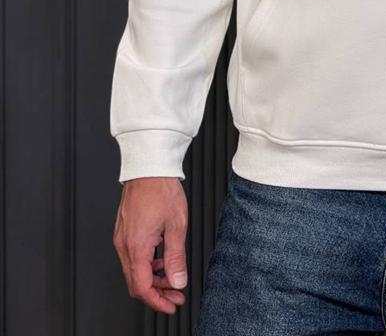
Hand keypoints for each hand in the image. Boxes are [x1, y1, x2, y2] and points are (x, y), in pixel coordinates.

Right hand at [113, 176, 188, 314]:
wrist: (148, 167)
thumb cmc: (161, 189)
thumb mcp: (177, 225)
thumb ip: (176, 257)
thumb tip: (177, 281)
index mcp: (136, 246)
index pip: (142, 288)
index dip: (158, 301)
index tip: (171, 305)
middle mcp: (124, 245)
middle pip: (136, 282)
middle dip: (157, 293)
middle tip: (176, 295)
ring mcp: (122, 238)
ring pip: (134, 270)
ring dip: (153, 278)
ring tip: (172, 278)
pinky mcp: (124, 231)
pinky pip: (132, 256)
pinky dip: (147, 264)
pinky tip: (161, 260)